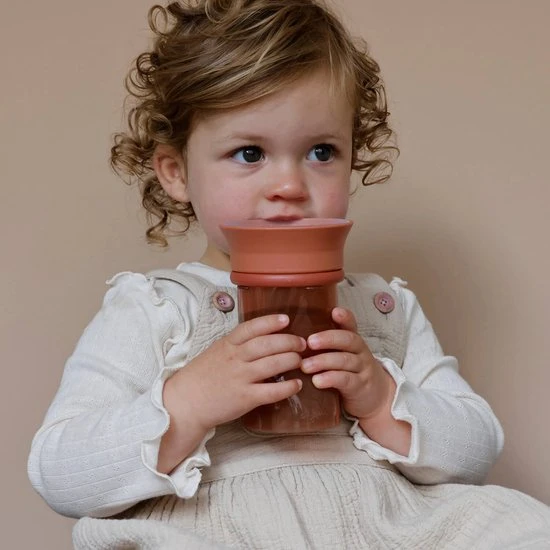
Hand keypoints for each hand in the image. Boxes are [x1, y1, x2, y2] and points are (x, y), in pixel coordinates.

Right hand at [165, 314, 305, 431]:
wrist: (185, 403)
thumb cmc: (203, 376)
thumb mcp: (216, 352)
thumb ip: (237, 344)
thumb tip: (263, 337)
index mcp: (227, 344)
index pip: (251, 328)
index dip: (270, 322)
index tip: (286, 319)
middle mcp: (235, 358)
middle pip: (267, 344)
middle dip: (289, 341)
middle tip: (302, 343)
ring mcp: (240, 378)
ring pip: (272, 364)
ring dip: (291, 360)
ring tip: (301, 361)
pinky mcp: (244, 398)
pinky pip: (271, 391)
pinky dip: (288, 387)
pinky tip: (297, 384)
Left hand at [301, 307, 394, 421]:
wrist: (375, 398)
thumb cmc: (349, 372)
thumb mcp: (341, 356)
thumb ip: (325, 346)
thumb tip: (293, 337)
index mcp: (353, 341)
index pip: (351, 325)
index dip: (345, 318)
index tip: (334, 311)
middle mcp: (360, 351)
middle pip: (348, 340)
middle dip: (328, 339)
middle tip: (309, 342)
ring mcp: (362, 369)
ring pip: (345, 360)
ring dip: (323, 361)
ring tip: (305, 366)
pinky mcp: (360, 387)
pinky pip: (346, 380)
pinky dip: (331, 379)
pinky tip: (317, 381)